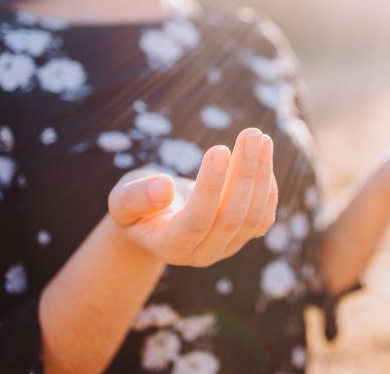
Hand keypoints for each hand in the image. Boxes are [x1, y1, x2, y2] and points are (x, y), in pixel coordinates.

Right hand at [106, 128, 277, 266]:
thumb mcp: (121, 201)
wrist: (156, 221)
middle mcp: (203, 254)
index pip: (196, 220)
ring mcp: (227, 248)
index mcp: (170, 247)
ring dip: (261, 174)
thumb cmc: (136, 205)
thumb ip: (135, 198)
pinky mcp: (243, 238)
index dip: (210, 186)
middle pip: (230, 217)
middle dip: (244, 173)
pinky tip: (263, 155)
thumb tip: (164, 188)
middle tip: (251, 134)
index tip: (219, 149)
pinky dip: (267, 185)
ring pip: (253, 216)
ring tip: (262, 138)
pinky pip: (263, 216)